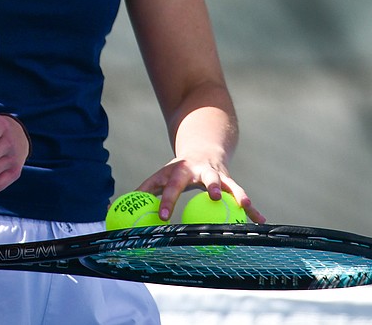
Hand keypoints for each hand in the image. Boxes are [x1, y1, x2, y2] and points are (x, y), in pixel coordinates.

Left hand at [137, 159, 265, 223]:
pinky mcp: (231, 182)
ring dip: (239, 195)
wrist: (204, 149)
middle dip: (211, 186)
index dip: (167, 200)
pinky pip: (242, 197)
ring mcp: (220, 175)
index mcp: (182, 170)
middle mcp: (203, 171)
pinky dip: (252, 209)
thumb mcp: (160, 175)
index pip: (173, 186)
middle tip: (213, 197)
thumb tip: (112, 208)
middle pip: (208, 177)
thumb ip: (142, 190)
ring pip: (231, 185)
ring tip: (246, 206)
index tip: (161, 217)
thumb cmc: (177, 169)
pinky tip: (259, 221)